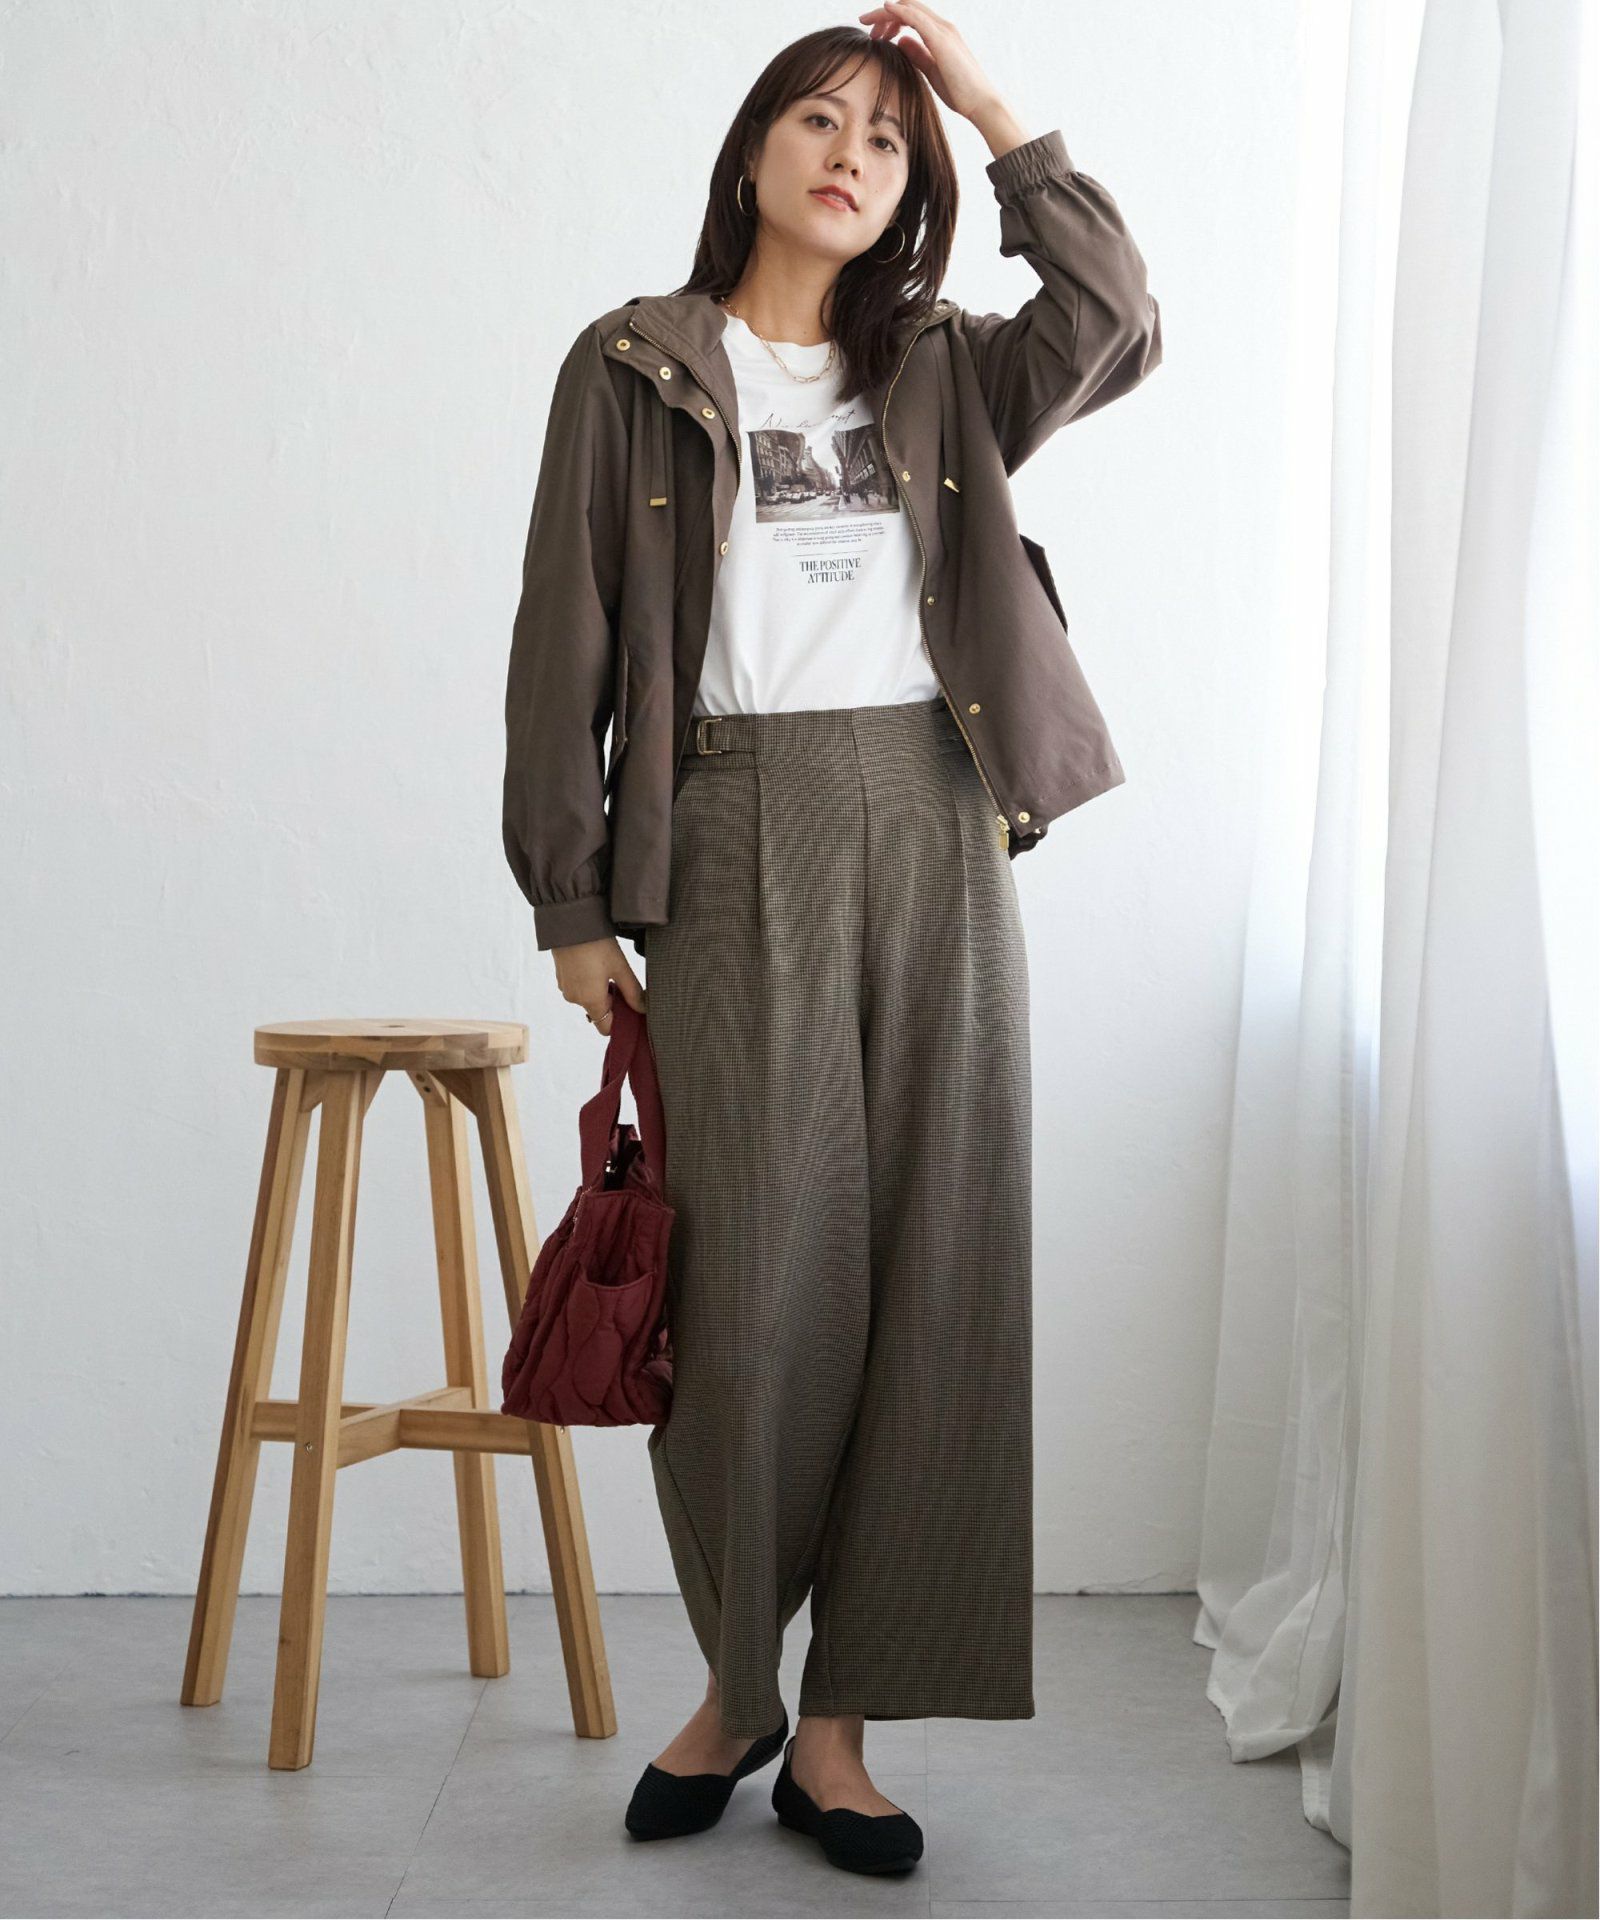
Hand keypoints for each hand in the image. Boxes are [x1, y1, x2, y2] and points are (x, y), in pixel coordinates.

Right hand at [551, 936, 646, 1034]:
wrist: (569, 921)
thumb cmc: (596, 943)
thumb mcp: (620, 967)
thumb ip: (633, 992)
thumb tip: (643, 1009)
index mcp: (590, 1000)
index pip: (605, 1028)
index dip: (620, 1020)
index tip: (629, 1006)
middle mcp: (575, 999)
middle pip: (598, 1012)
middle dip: (611, 1001)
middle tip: (620, 979)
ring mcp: (565, 988)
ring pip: (588, 998)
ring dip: (599, 990)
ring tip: (606, 967)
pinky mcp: (561, 977)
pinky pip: (579, 988)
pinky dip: (588, 981)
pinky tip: (594, 963)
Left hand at [856, 0, 1004, 123]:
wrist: (980, 102)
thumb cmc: (959, 91)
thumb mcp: (931, 70)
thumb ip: (917, 54)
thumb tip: (900, 41)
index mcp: (939, 34)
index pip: (911, 15)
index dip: (890, 19)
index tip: (876, 34)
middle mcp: (941, 27)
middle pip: (908, 7)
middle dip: (884, 14)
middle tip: (867, 27)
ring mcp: (943, 31)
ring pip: (909, 8)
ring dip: (886, 13)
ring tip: (870, 26)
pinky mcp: (941, 39)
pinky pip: (916, 17)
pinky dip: (899, 11)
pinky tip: (885, 10)